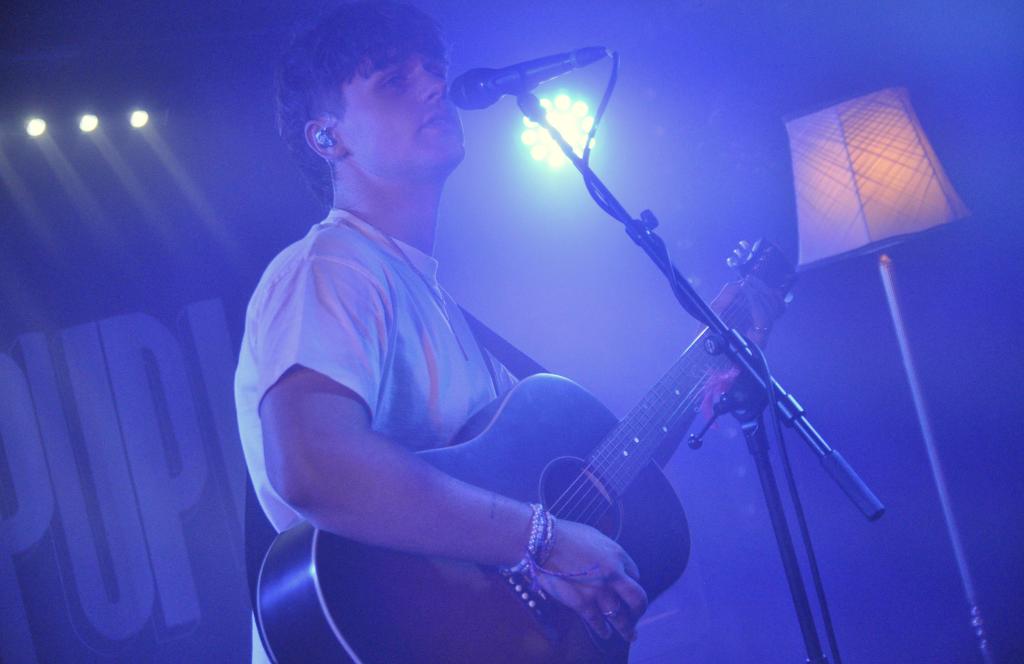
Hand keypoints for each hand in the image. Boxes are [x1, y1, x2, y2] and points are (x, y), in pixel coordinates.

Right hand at [533, 519, 646, 641]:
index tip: (626, 589)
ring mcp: (598, 591)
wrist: (543, 542)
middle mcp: (613, 575)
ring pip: (620, 617)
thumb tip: (610, 561)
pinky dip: (602, 630)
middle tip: (637, 616)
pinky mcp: (581, 603)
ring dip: (626, 628)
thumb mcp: (594, 536)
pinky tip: (605, 633)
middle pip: (637, 599)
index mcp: (617, 555)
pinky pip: (597, 622)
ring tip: (629, 635)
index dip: (630, 582)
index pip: (635, 574)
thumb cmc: (565, 535)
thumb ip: (606, 551)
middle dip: (639, 611)